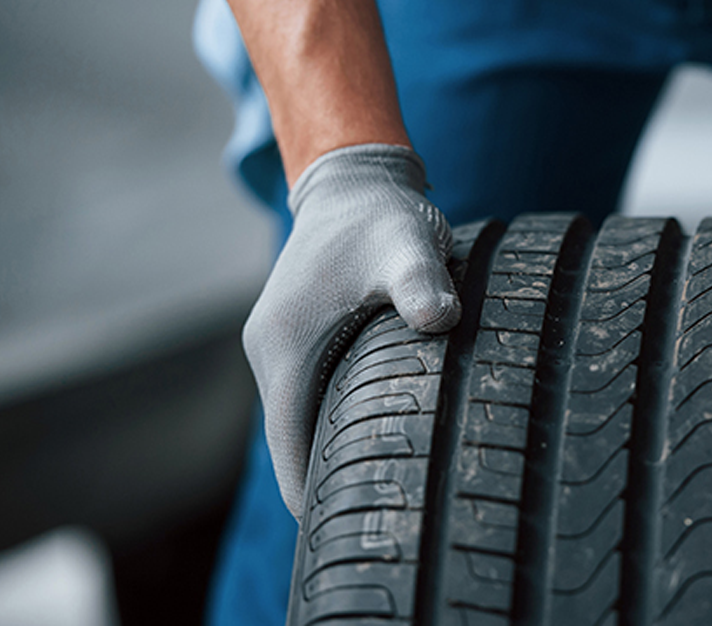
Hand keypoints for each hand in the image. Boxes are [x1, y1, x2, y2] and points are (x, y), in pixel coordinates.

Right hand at [243, 144, 460, 517]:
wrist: (354, 180)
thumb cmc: (379, 217)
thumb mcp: (405, 245)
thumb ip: (420, 283)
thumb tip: (440, 320)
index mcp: (284, 349)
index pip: (289, 452)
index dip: (316, 498)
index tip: (357, 531)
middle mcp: (271, 354)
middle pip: (292, 447)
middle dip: (329, 484)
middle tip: (387, 516)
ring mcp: (282, 347)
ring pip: (301, 424)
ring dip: (333, 455)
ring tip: (387, 488)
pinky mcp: (300, 339)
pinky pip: (311, 399)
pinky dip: (336, 424)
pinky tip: (379, 438)